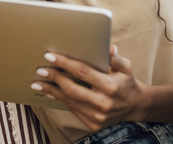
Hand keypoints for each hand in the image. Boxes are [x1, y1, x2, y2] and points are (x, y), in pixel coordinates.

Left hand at [31, 45, 148, 130]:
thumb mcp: (126, 67)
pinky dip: (60, 99)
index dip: (65, 63)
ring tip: (38, 82)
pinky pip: (72, 109)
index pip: (83, 72)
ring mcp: (97, 116)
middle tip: (40, 69)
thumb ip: (116, 58)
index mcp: (110, 86)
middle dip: (54, 78)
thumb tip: (109, 48)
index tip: (50, 56)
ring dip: (51, 90)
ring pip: (69, 101)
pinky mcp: (93, 124)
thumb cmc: (126, 82)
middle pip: (72, 89)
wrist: (135, 106)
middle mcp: (103, 103)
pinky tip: (51, 92)